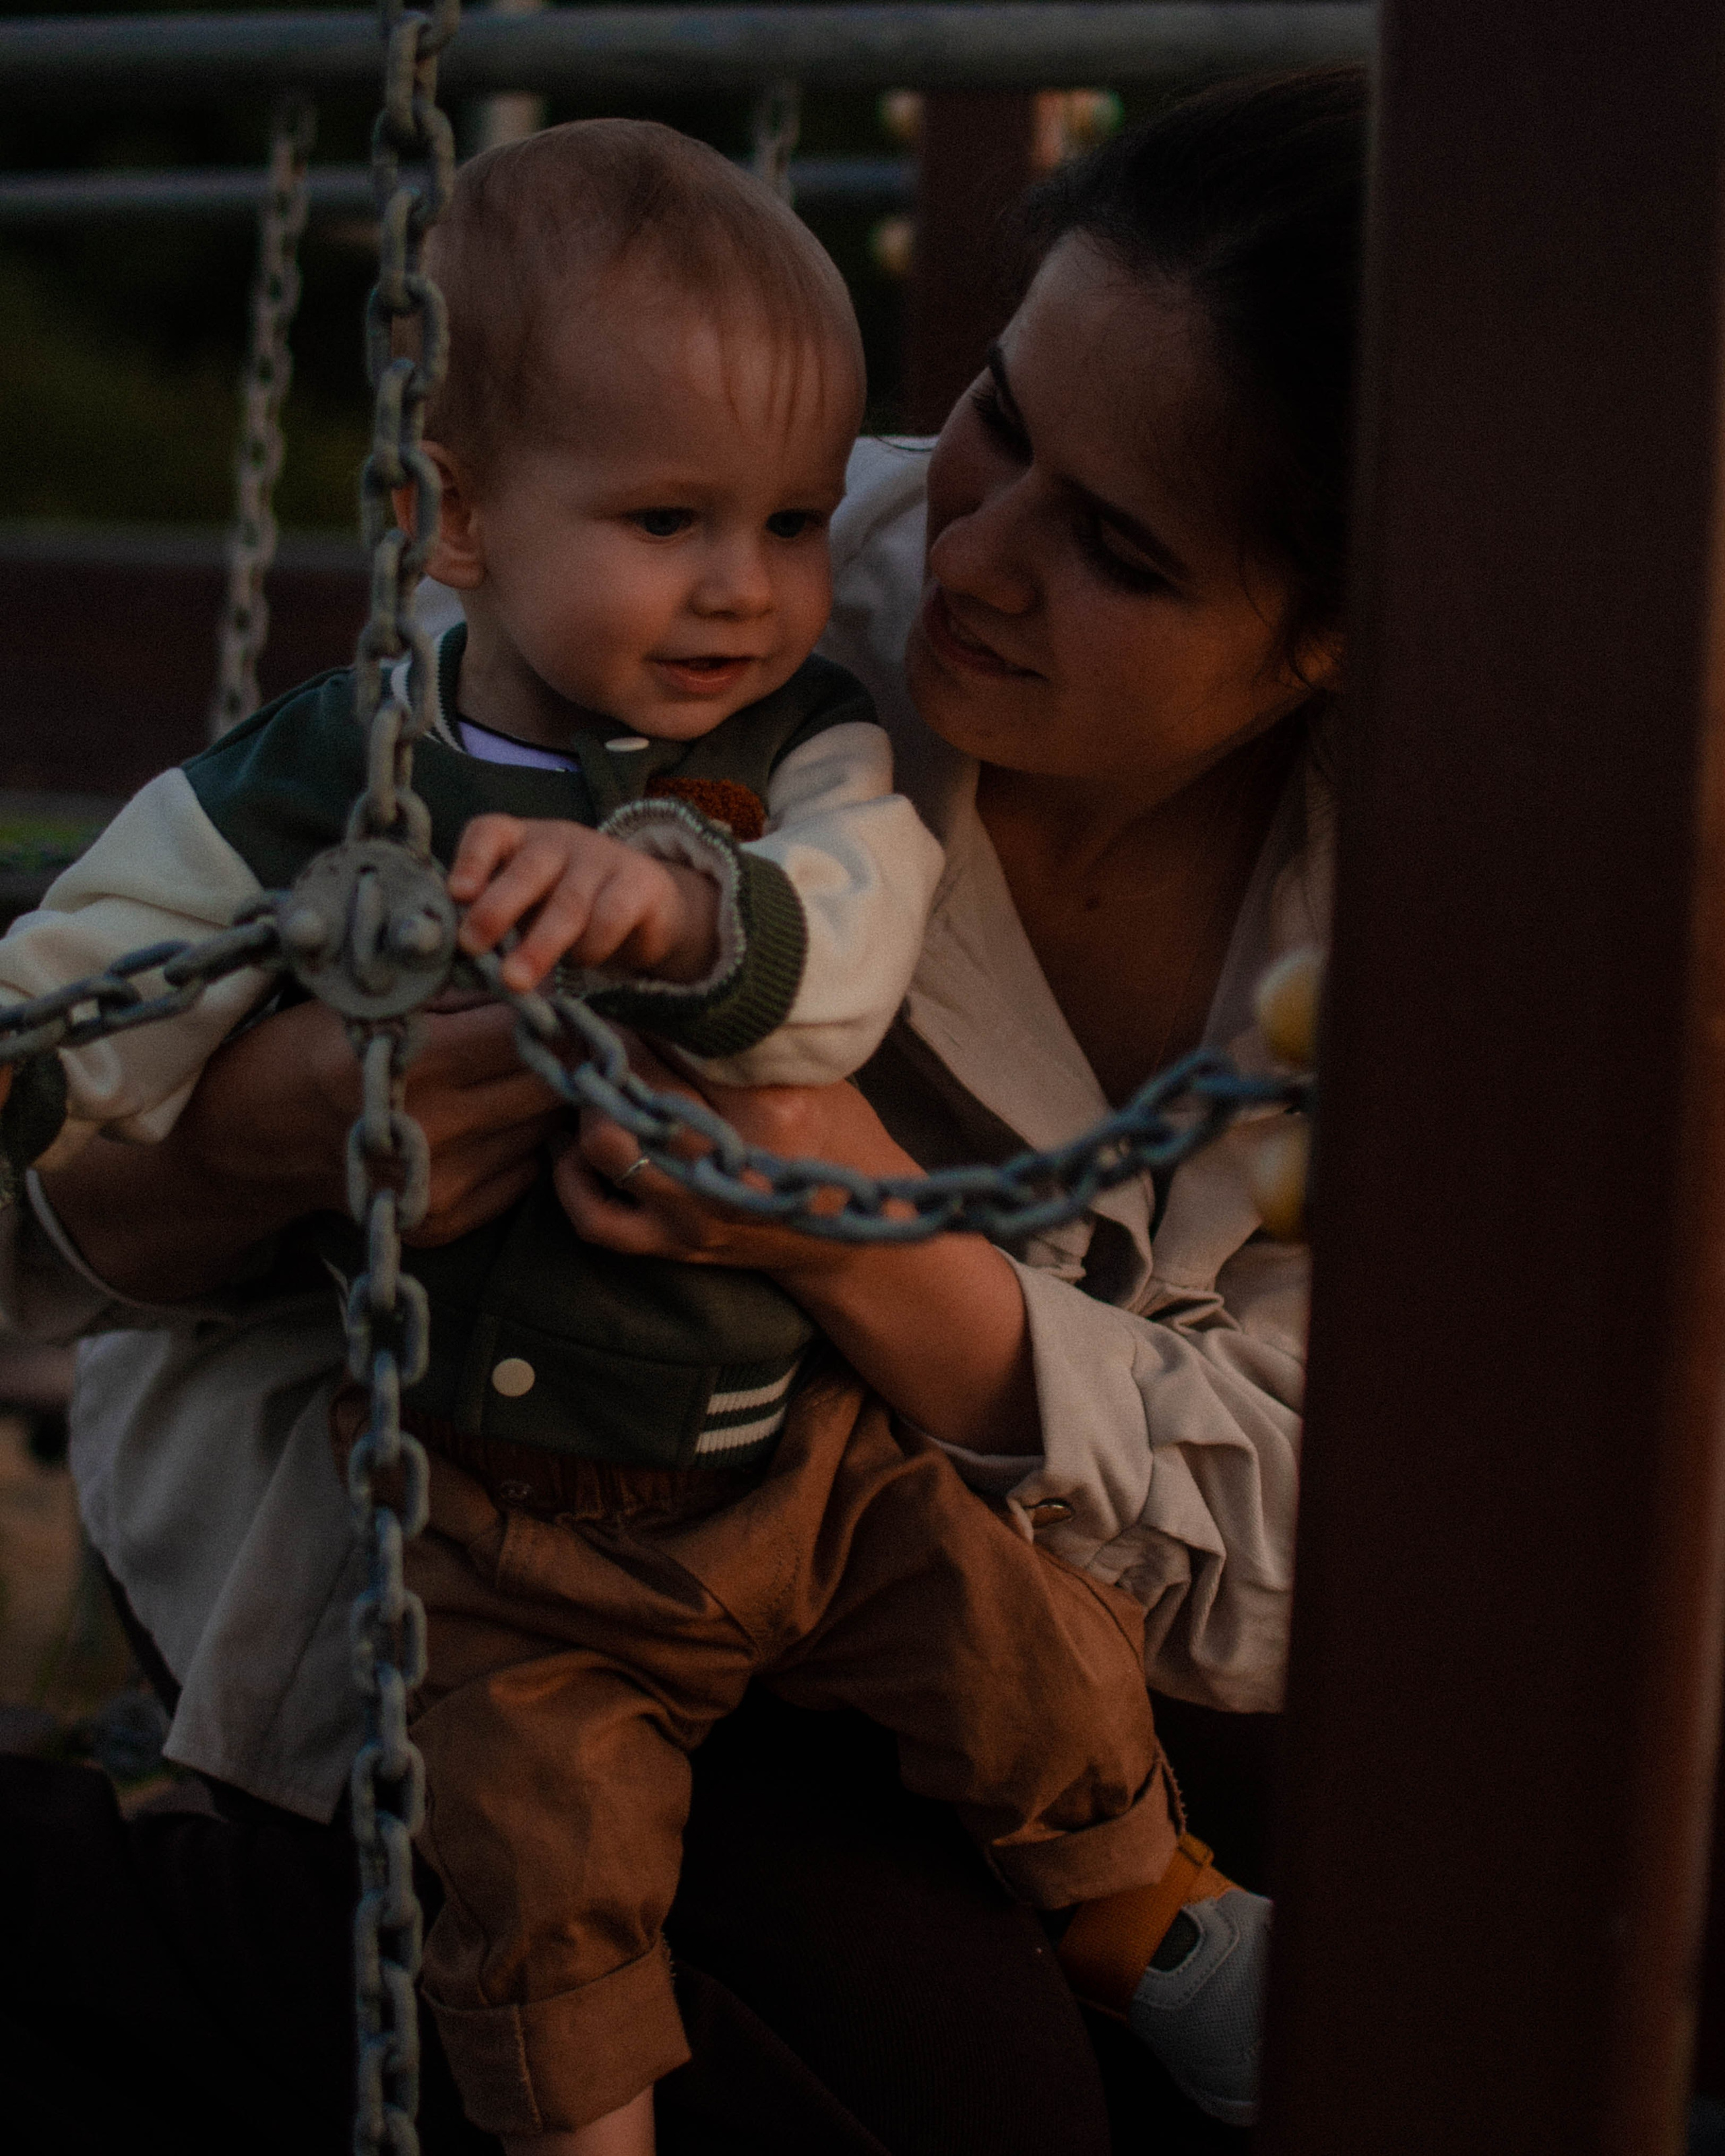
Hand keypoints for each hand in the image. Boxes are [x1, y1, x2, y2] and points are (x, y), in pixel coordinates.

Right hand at [38, 993, 564, 1298]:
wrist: (249, 1141)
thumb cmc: (307, 1051)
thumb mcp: (370, 999)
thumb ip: (457, 989)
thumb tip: (539, 978)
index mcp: (414, 1065)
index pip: (525, 1037)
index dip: (551, 1014)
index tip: (554, 1000)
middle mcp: (433, 1132)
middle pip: (547, 1088)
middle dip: (557, 1055)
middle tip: (551, 1033)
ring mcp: (440, 1185)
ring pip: (540, 1130)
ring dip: (536, 1099)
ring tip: (508, 1072)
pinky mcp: (444, 1220)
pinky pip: (521, 1172)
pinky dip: (516, 1141)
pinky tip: (483, 1119)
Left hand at [451, 815, 720, 991]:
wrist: (644, 904)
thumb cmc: (563, 907)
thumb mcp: (526, 906)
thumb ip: (494, 921)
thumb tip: (458, 961)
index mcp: (519, 840)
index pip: (489, 833)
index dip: (470, 861)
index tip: (457, 895)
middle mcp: (557, 840)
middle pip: (526, 871)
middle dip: (496, 910)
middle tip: (472, 946)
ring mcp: (600, 858)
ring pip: (567, 903)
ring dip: (538, 946)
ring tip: (515, 982)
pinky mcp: (638, 882)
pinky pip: (610, 917)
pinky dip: (591, 946)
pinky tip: (580, 962)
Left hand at [556, 1036, 1041, 1453]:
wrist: (855, 1242)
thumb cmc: (839, 1142)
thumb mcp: (815, 1080)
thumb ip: (751, 1046)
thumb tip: (677, 995)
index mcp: (773, 1110)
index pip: (685, 1045)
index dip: (647, 1015)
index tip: (629, 996)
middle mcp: (728, 1165)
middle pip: (637, 1089)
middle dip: (608, 1051)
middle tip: (595, 1027)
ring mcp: (695, 1211)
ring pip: (606, 1145)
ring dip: (587, 1105)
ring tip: (589, 1078)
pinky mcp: (675, 1246)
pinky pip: (595, 1219)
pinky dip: (571, 1180)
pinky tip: (569, 1144)